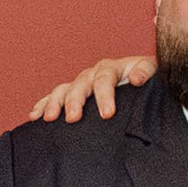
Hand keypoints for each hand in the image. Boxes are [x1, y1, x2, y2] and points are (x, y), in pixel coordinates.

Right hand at [29, 55, 154, 123]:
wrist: (142, 80)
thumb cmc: (148, 80)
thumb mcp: (152, 73)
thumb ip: (146, 72)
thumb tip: (135, 78)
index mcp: (113, 68)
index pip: (105, 80)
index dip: (105, 96)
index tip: (106, 114)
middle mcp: (94, 73)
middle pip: (81, 85)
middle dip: (76, 101)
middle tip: (74, 118)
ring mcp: (82, 82)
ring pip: (64, 89)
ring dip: (55, 103)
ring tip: (50, 118)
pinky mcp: (74, 92)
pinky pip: (55, 96)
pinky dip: (44, 104)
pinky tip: (35, 115)